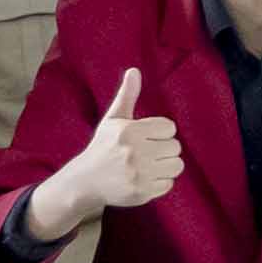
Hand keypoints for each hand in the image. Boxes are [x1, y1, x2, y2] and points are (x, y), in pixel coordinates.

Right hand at [46, 67, 186, 228]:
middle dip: (163, 149)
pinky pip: (168, 184)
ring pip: (177, 166)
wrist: (85, 181)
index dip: (160, 132)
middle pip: (176, 147)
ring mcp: (138, 174)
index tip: (146, 138)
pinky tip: (143, 179)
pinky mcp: (142, 192)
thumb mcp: (113, 120)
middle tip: (146, 153)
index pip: (170, 128)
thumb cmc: (104, 146)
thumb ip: (127, 95)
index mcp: (130, 131)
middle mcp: (135, 152)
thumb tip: (134, 70)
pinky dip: (159, 183)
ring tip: (148, 166)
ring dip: (165, 166)